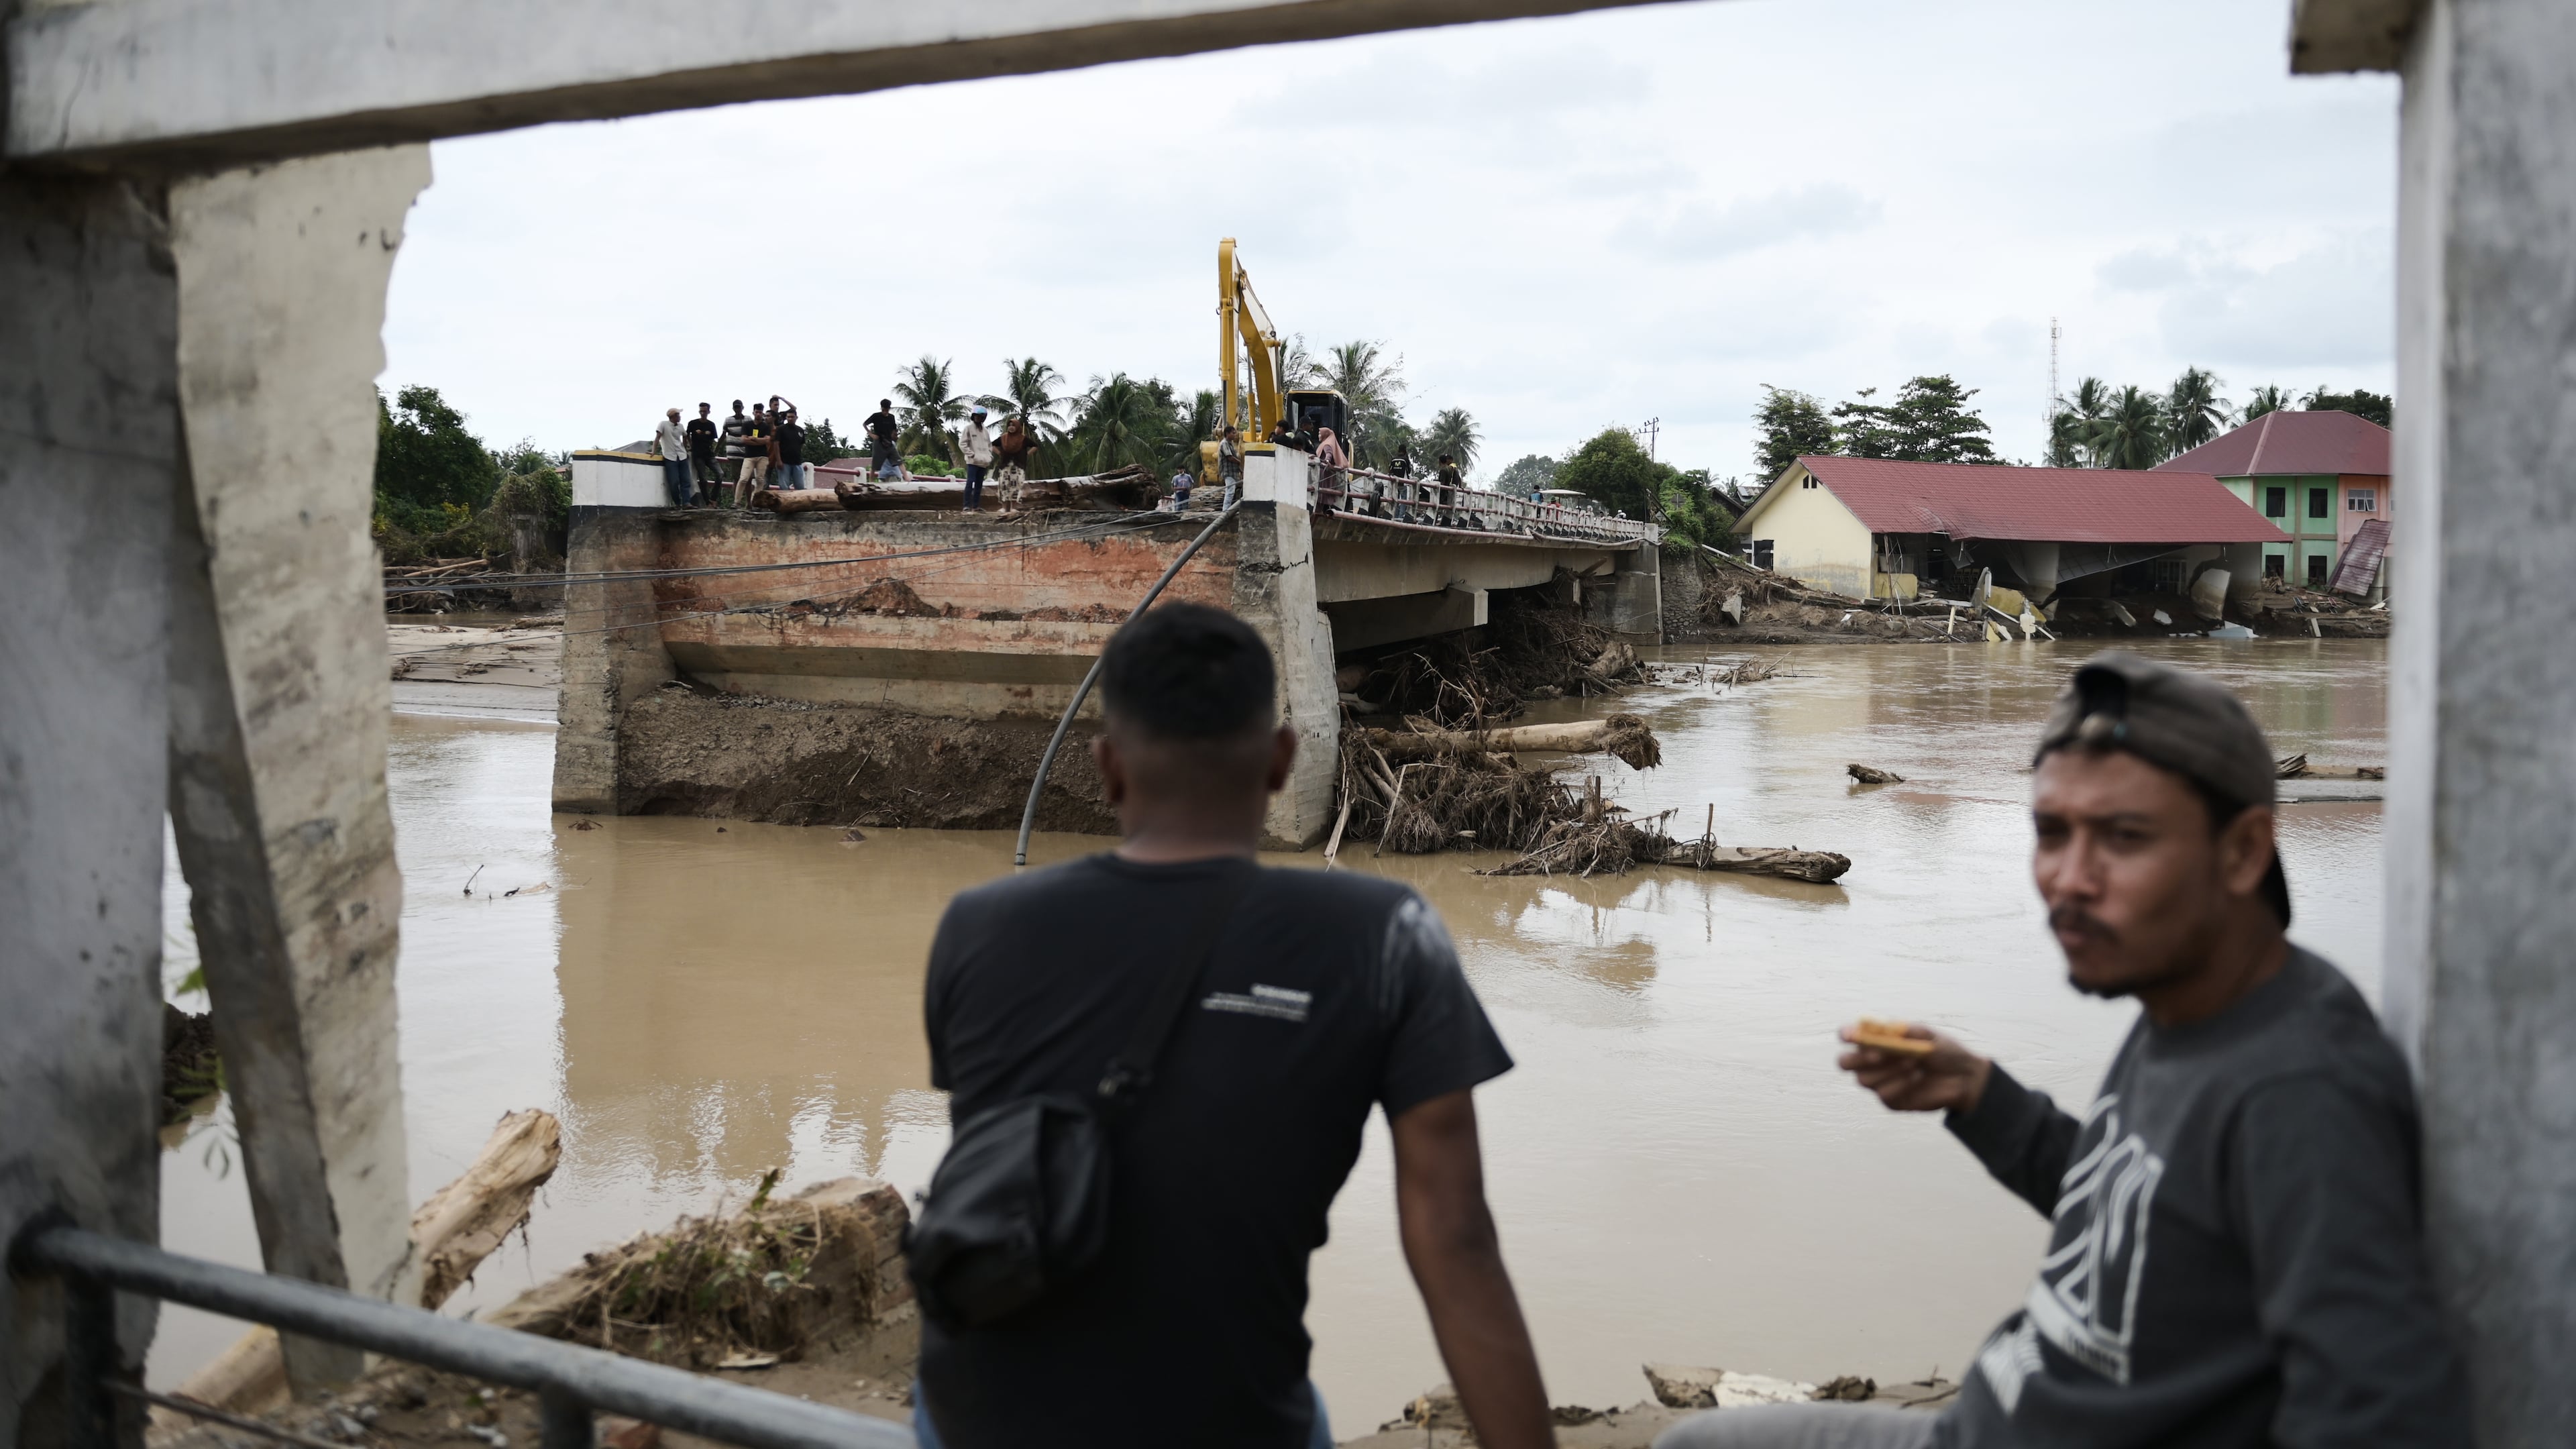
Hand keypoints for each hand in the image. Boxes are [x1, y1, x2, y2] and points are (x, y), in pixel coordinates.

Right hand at [1837, 1022, 1990, 1114]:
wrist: (1965, 1078)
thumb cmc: (1944, 1052)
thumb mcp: (1928, 1035)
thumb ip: (1905, 1031)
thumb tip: (1884, 1029)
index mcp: (1878, 1041)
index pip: (1850, 1037)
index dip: (1846, 1035)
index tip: (1852, 1035)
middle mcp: (1873, 1062)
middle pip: (1845, 1063)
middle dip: (1857, 1059)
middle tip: (1878, 1055)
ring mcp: (1880, 1083)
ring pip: (1864, 1080)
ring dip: (1888, 1070)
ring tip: (1913, 1062)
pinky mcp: (1891, 1101)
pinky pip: (1884, 1094)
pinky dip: (1900, 1084)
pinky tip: (1917, 1077)